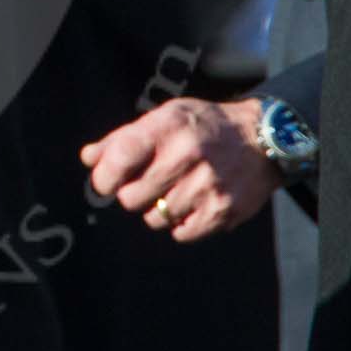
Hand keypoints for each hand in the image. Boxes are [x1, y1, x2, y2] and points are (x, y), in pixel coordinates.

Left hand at [79, 98, 280, 241]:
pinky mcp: (223, 211)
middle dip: (131, 195)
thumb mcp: (163, 117)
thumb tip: (88, 158)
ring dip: (158, 209)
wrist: (262, 138)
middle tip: (147, 184)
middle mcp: (188, 156)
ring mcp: (207, 186)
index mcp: (167, 128)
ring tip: (175, 190)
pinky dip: (180, 223)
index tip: (106, 182)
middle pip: (132, 198)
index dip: (104, 177)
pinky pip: (181, 233)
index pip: (120, 157)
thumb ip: (122, 138)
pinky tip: (191, 204)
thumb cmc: (201, 126)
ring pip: (155, 219)